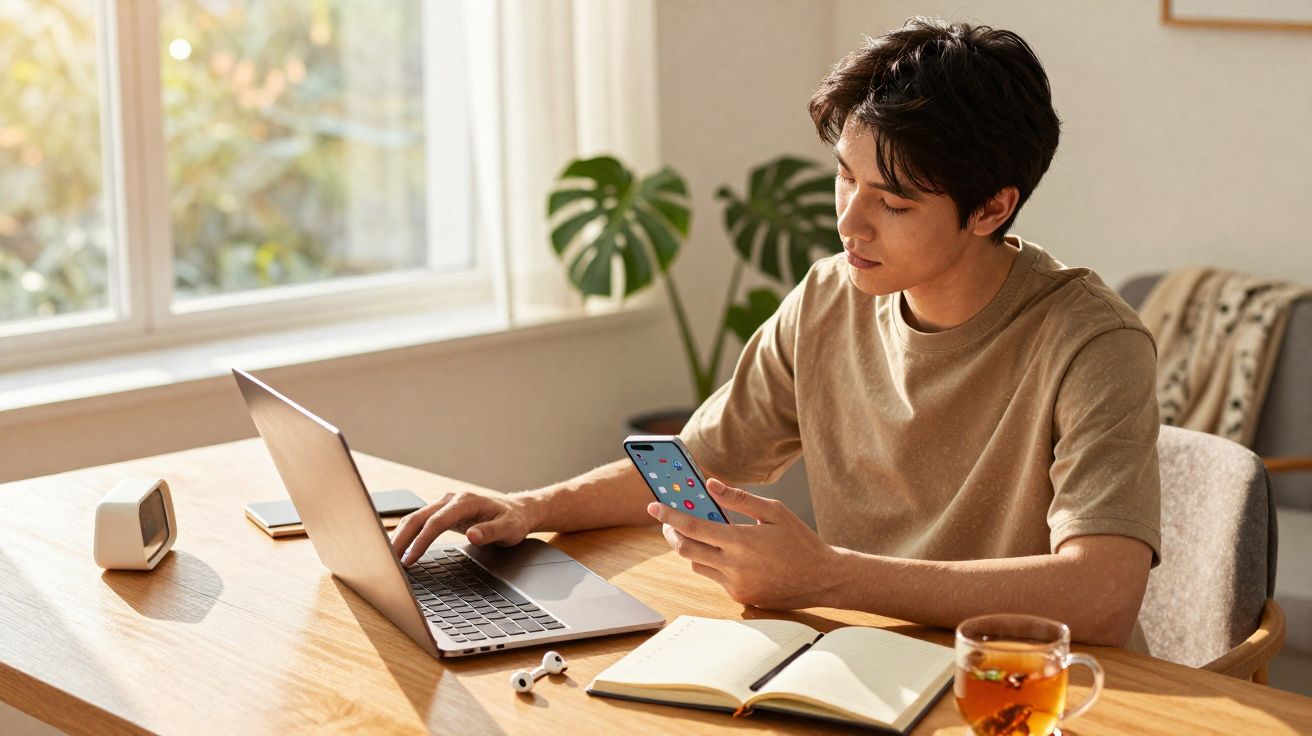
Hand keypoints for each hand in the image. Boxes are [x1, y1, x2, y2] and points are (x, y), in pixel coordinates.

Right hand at [390, 491, 536, 565]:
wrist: (518, 510)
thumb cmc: (514, 520)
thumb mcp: (510, 528)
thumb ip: (491, 532)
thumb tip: (472, 535)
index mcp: (466, 502)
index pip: (436, 522)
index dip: (421, 540)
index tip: (410, 558)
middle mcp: (451, 500)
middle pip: (418, 517)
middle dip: (401, 538)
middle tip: (388, 561)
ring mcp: (445, 505)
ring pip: (415, 518)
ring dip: (400, 536)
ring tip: (388, 557)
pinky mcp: (443, 513)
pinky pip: (420, 522)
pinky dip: (408, 534)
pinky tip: (400, 548)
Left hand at [646, 478, 839, 609]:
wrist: (823, 579)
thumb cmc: (800, 541)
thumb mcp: (774, 511)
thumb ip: (739, 499)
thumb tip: (709, 485)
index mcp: (741, 542)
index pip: (693, 528)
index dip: (669, 516)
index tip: (653, 506)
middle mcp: (734, 567)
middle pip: (685, 550)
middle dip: (671, 533)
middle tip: (668, 520)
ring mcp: (736, 586)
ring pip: (697, 565)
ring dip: (691, 548)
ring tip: (698, 532)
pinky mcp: (741, 598)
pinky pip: (715, 578)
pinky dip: (713, 562)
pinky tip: (725, 551)